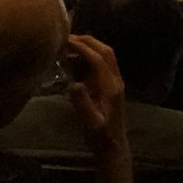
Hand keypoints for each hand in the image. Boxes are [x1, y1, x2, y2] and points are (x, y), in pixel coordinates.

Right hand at [65, 34, 134, 182]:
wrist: (113, 146)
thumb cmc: (100, 136)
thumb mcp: (90, 122)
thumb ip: (83, 103)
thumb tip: (74, 83)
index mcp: (111, 87)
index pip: (100, 60)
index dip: (84, 48)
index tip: (67, 40)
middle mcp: (116, 81)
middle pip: (107, 52)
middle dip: (89, 41)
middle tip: (67, 36)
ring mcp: (114, 82)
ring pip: (106, 57)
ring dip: (91, 47)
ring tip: (69, 43)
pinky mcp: (110, 86)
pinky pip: (102, 65)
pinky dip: (90, 57)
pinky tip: (75, 59)